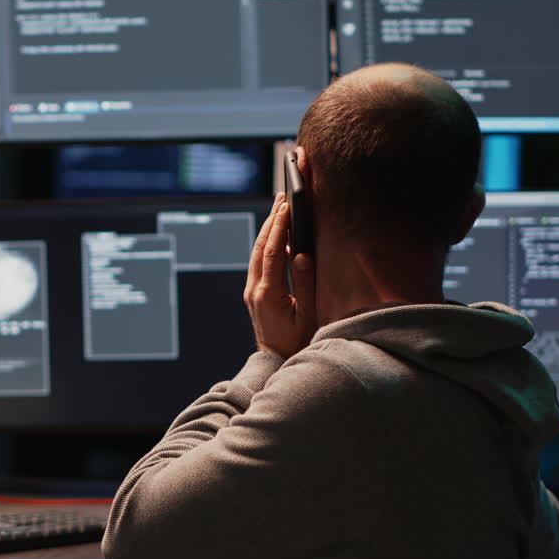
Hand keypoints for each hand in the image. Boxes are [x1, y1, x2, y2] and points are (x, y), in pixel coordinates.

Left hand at [243, 194, 316, 357]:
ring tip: (279, 208)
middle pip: (260, 247)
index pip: (273, 252)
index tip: (287, 206)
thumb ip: (305, 284)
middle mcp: (254, 290)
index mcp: (267, 294)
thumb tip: (302, 254)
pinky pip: (258, 261)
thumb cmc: (298, 341)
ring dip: (268, 229)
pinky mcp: (253, 293)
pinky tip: (276, 233)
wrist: (276, 362)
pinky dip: (267, 243)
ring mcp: (251, 291)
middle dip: (271, 220)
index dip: (280, 227)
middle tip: (282, 197)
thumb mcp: (308, 314)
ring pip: (256, 252)